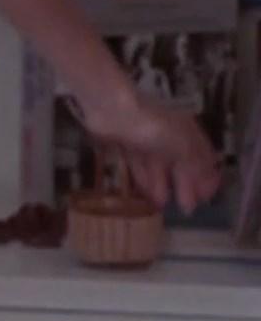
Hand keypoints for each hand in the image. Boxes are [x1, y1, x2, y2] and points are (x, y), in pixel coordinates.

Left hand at [79, 91, 221, 213]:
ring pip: (158, 166)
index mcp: (187, 133)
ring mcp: (146, 139)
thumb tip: (209, 183)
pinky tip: (145, 193)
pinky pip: (138, 165)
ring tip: (162, 205)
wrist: (112, 111)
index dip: (206, 178)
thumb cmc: (153, 128)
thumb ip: (196, 165)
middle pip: (180, 164)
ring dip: (161, 185)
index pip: (202, 158)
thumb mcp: (183, 147)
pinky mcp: (125, 144)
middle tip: (185, 209)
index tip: (207, 198)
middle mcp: (168, 135)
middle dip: (184, 186)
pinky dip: (143, 178)